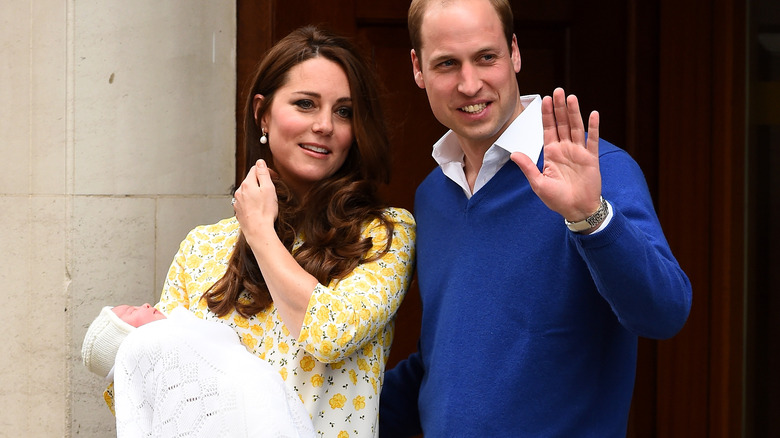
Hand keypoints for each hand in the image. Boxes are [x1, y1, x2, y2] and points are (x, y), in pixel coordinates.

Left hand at [233, 159, 278, 243]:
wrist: (257, 230)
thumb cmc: (265, 211)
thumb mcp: (268, 189)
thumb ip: (263, 173)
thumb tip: (260, 162)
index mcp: (247, 183)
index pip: (255, 169)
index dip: (266, 171)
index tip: (275, 178)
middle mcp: (239, 191)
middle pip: (250, 180)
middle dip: (260, 182)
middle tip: (272, 190)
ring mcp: (237, 201)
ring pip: (247, 191)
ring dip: (255, 192)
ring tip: (265, 201)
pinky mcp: (238, 211)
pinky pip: (245, 202)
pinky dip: (251, 202)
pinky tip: (258, 209)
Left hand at [510, 87, 601, 221]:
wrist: (576, 210)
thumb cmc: (556, 199)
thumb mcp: (538, 183)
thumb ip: (528, 167)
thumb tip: (513, 153)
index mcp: (551, 153)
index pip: (548, 129)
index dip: (547, 114)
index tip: (545, 99)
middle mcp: (565, 149)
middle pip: (562, 124)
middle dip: (559, 108)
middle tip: (558, 91)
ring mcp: (579, 152)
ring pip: (576, 128)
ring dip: (574, 113)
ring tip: (571, 98)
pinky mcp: (591, 158)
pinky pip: (592, 140)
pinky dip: (593, 128)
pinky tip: (593, 114)